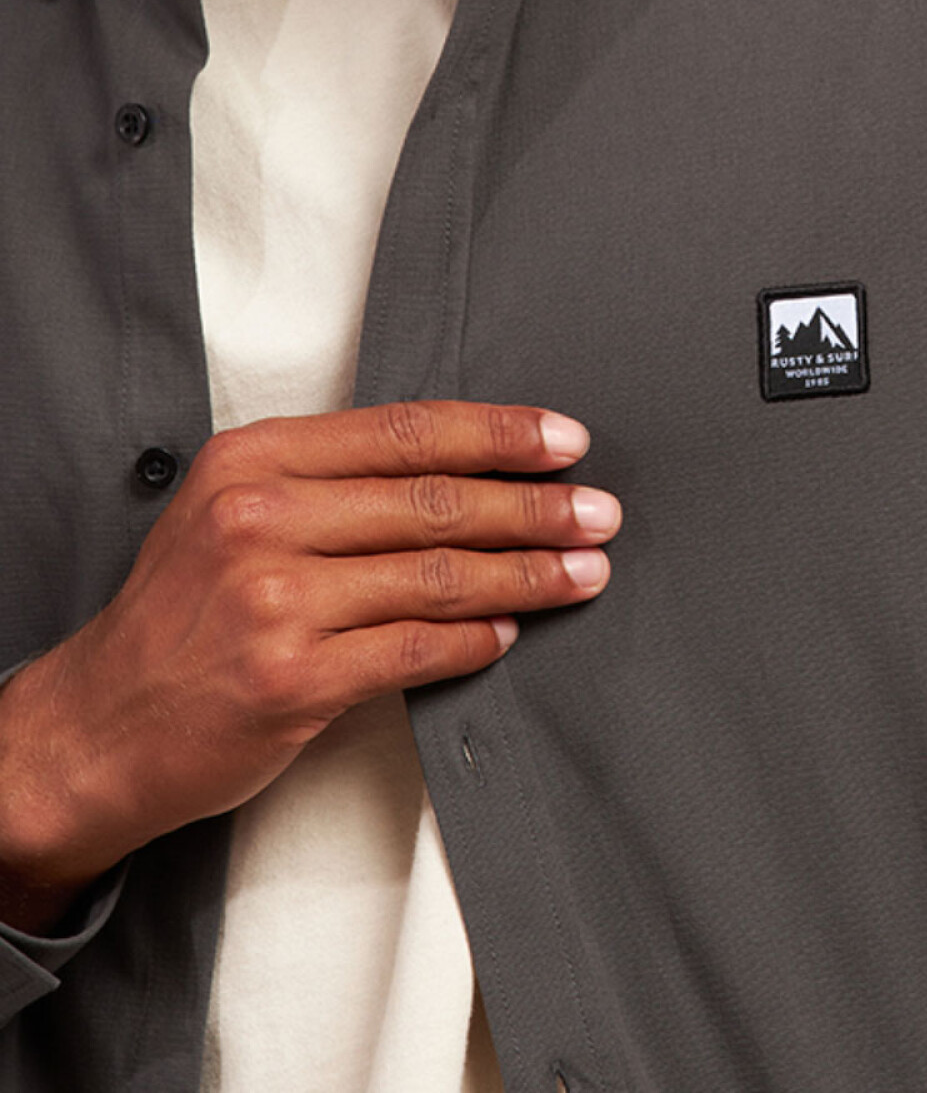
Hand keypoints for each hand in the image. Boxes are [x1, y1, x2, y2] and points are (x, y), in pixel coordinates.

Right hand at [0, 401, 619, 930]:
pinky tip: (511, 633)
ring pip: (437, 574)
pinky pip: (415, 648)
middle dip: (533, 505)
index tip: (562, 439)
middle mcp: (260, 517)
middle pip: (432, 500)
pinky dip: (475, 640)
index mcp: (252, 459)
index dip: (496, 432)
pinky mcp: (292, 678)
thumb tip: (459, 471)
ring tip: (584, 572)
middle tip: (598, 511)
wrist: (99, 723)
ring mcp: (274, 598)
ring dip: (527, 574)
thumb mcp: (231, 513)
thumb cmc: (179, 616)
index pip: (403, 430)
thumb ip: (328, 482)